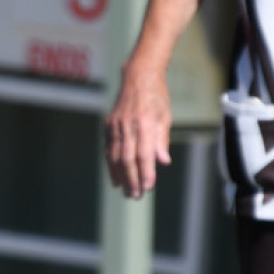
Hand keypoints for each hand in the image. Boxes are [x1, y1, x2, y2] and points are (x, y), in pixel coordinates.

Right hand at [105, 61, 172, 198]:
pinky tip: (116, 177)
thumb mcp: (165, 117)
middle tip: (136, 196)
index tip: (148, 187)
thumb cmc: (156, 98)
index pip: (144, 153)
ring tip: (126, 191)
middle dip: (132, 179)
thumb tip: (163, 162)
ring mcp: (115, 126)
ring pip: (115, 156)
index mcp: (144, 123)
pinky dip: (112, 165)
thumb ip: (161, 140)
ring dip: (120, 176)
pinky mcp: (108, 126)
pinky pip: (109, 150)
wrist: (138, 77)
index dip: (146, 172)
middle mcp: (127, 126)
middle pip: (128, 159)